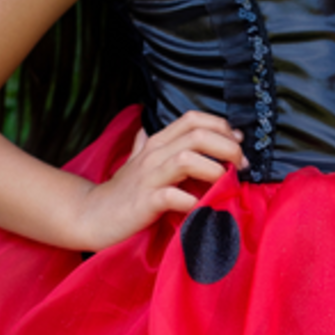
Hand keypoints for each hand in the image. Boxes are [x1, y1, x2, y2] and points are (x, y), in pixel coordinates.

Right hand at [73, 108, 245, 248]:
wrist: (92, 216)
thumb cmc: (121, 191)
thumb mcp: (135, 161)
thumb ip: (145, 144)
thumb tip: (148, 128)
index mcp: (157, 142)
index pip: (194, 119)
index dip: (222, 126)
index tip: (238, 143)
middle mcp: (154, 154)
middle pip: (198, 135)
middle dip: (228, 148)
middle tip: (241, 166)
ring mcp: (149, 177)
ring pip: (187, 158)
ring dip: (215, 170)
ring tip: (226, 183)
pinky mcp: (146, 202)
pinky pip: (174, 196)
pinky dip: (194, 202)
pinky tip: (202, 208)